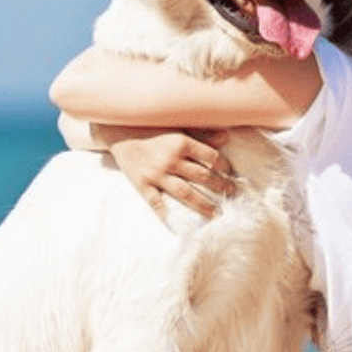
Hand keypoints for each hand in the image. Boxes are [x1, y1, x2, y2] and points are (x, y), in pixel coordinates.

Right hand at [96, 126, 238, 218]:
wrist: (119, 132)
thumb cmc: (150, 128)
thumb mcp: (176, 126)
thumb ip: (201, 134)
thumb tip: (227, 137)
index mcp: (181, 143)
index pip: (210, 157)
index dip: (224, 166)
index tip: (230, 172)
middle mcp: (171, 159)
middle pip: (202, 177)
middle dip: (221, 186)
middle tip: (233, 193)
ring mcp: (157, 174)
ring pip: (186, 193)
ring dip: (203, 204)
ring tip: (216, 213)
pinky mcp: (143, 184)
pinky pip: (157, 203)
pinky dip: (166, 215)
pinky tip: (177, 225)